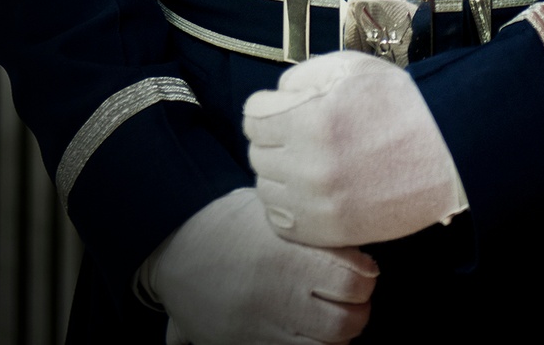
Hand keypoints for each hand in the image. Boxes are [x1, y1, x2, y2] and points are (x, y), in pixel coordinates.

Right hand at [142, 187, 377, 344]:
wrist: (176, 249)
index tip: (365, 267)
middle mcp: (277, 296)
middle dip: (359, 310)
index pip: (351, 279)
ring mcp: (262, 328)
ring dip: (338, 334)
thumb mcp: (271, 211)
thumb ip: (309, 227)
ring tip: (335, 314)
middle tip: (357, 296)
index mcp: (286, 256)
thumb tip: (352, 235)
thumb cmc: (228, 222)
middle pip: (344, 323)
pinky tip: (309, 331)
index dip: (366, 275)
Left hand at [244, 51, 468, 248]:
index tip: (284, 107)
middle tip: (300, 132)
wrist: (444, 153)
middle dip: (273, 137)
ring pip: (265, 187)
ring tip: (308, 160)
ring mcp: (316, 203)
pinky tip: (309, 189)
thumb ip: (303, 75)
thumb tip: (277, 95)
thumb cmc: (399, 103)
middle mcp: (306, 165)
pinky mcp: (327, 231)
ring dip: (278, 172)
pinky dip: (287, 204)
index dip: (267, 106)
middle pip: (257, 152)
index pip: (252, 116)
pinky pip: (280, 220)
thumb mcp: (351, 68)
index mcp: (309, 119)